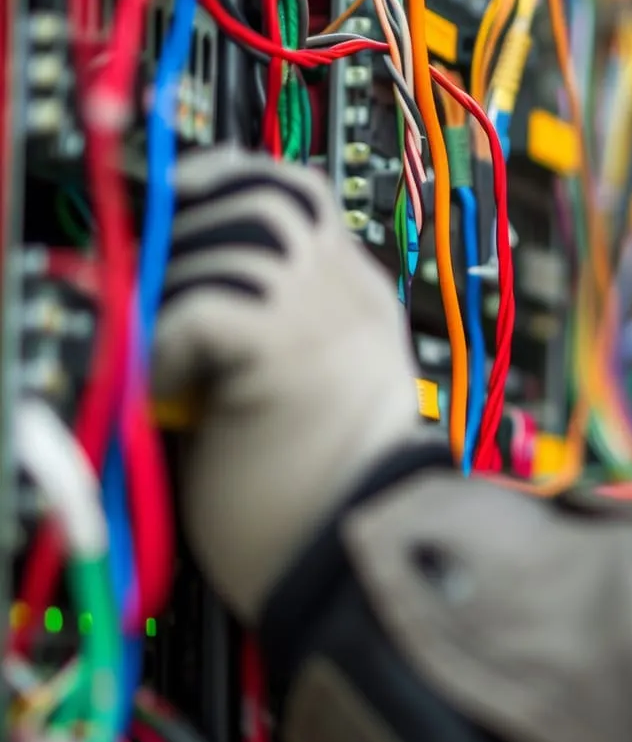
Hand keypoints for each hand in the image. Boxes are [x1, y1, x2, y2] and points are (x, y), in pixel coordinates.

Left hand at [151, 147, 423, 624]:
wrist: (358, 559)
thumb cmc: (325, 501)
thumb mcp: (311, 394)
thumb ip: (274, 339)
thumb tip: (186, 302)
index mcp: (365, 308)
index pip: (305, 200)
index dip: (238, 182)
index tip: (190, 193)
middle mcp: (351, 302)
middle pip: (274, 198)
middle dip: (201, 216)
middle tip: (158, 261)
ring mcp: (326, 323)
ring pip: (237, 236)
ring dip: (181, 282)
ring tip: (168, 346)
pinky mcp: (284, 357)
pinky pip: (202, 306)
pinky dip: (169, 343)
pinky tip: (175, 389)